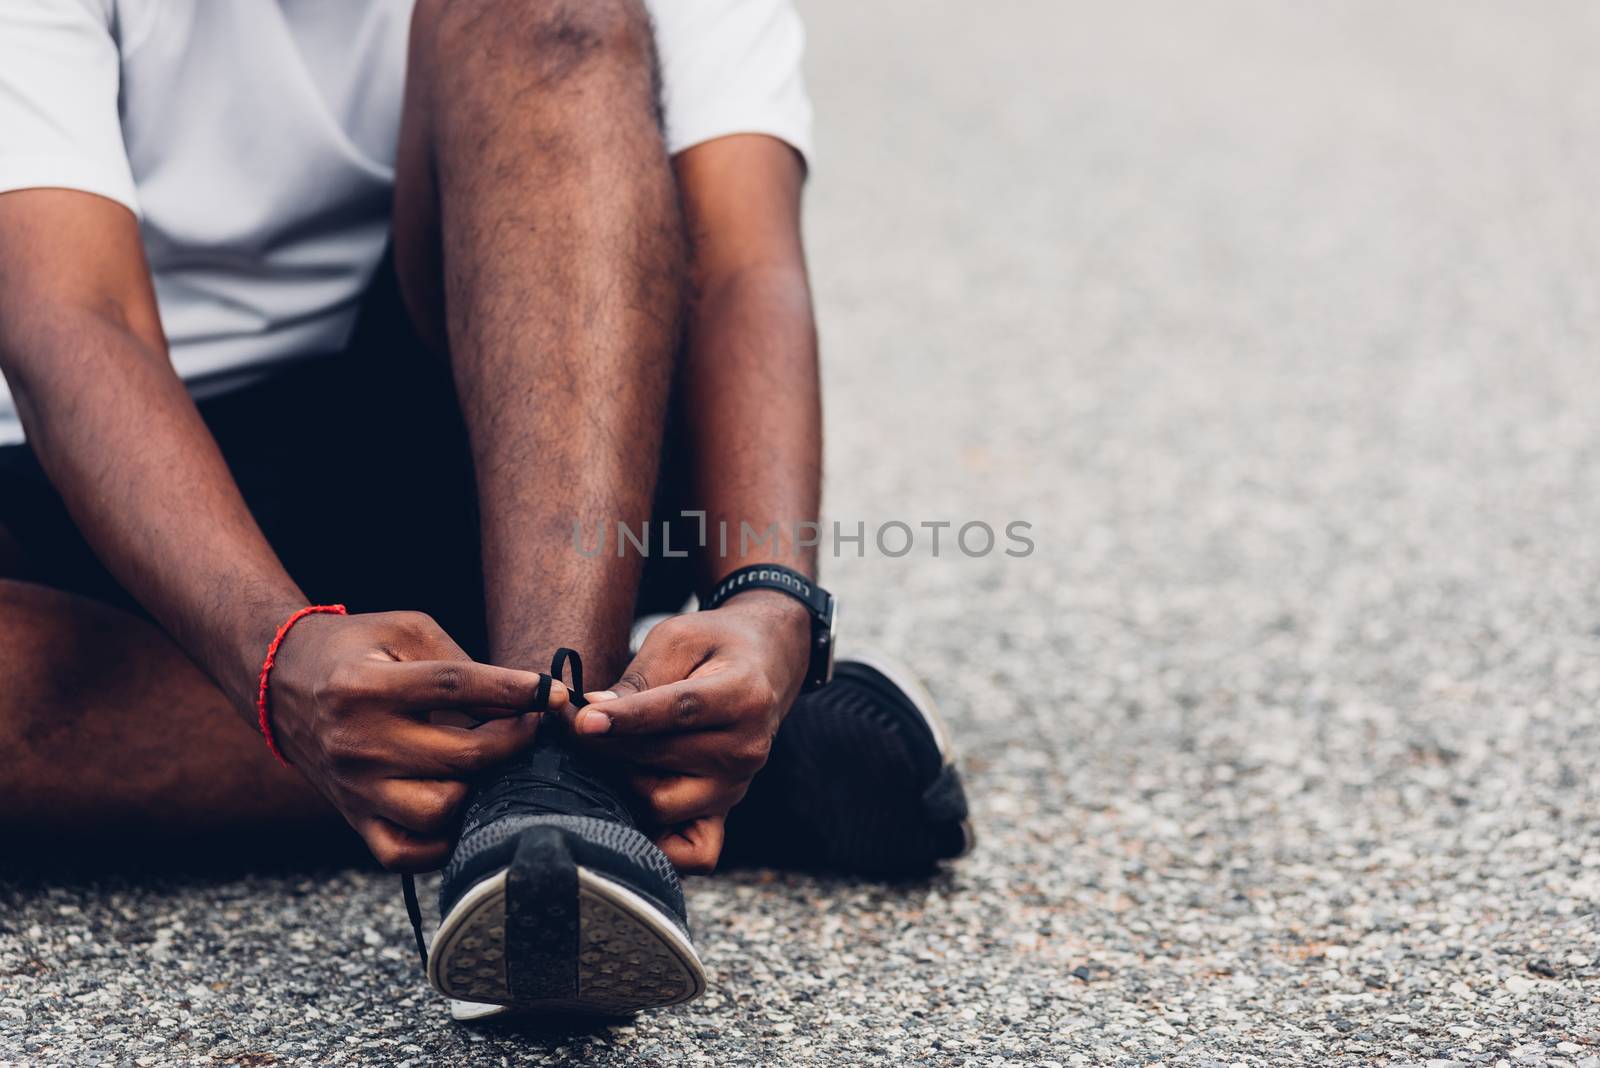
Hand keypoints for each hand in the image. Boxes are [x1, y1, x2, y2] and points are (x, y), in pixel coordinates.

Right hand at [265, 610, 565, 869]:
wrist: (282, 682)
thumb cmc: (357, 649)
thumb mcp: (405, 632)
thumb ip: (464, 664)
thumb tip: (526, 701)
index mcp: (365, 687)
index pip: (456, 688)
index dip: (513, 690)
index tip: (551, 693)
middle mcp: (357, 743)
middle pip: (461, 756)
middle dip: (513, 741)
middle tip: (530, 725)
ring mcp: (355, 788)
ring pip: (442, 809)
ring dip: (481, 788)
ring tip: (491, 763)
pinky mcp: (355, 818)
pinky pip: (407, 852)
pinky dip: (443, 839)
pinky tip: (462, 804)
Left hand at [561, 591, 810, 872]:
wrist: (762, 667)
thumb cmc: (714, 646)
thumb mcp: (679, 639)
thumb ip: (639, 677)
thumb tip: (590, 714)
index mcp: (745, 696)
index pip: (680, 711)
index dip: (628, 717)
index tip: (582, 720)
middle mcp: (748, 749)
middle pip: (660, 758)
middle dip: (606, 744)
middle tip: (567, 724)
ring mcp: (737, 786)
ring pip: (659, 803)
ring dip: (618, 781)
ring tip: (595, 755)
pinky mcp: (725, 812)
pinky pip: (693, 853)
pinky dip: (658, 844)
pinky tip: (628, 810)